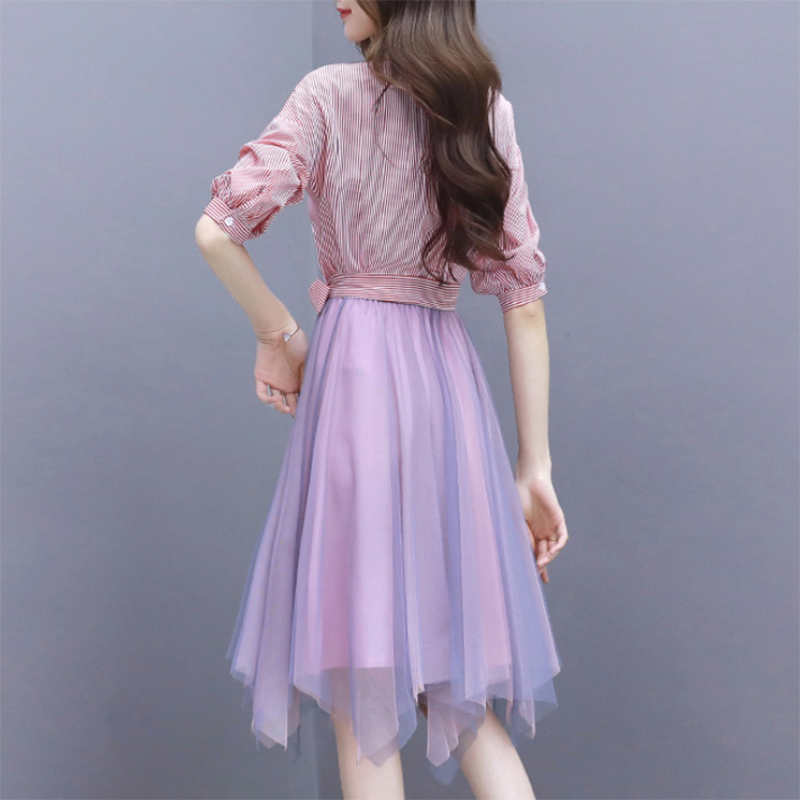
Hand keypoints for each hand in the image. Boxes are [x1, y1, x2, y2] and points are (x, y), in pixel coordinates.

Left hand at [254, 325, 308, 417]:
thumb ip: (307, 377)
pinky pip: (262, 393)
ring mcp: (273, 381)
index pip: (301, 398)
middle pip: (289, 403)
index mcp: (298, 380)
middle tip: (297, 416)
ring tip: (286, 409)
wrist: (279, 329)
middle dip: (293, 411)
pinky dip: (267, 400)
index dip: (304, 406)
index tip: (309, 412)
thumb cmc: (296, 341)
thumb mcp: (307, 361)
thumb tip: (312, 394)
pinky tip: (274, 400)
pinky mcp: (262, 377)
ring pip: (276, 401)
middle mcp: (286, 383)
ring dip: (280, 407)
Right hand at [514, 467, 568, 583]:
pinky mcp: (558, 519)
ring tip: (543, 562)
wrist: (529, 480)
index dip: (538, 565)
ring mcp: (551, 526)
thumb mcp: (519, 520)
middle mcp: (542, 531)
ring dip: (550, 556)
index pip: (536, 552)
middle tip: (539, 571)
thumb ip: (523, 535)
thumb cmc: (519, 497)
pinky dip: (559, 544)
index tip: (537, 579)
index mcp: (531, 531)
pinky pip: (562, 536)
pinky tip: (554, 551)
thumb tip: (524, 554)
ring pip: (554, 546)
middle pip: (546, 552)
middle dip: (543, 563)